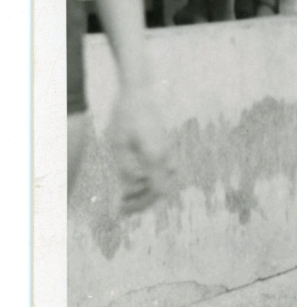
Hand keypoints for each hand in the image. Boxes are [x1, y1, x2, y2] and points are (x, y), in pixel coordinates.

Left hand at [109, 89, 174, 214]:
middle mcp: (167, 157)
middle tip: (122, 207)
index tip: (124, 209)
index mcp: (156, 157)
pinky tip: (134, 181)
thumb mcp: (118, 146)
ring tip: (126, 195)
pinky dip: (149, 181)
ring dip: (146, 192)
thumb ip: (126, 171)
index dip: (141, 204)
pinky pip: (162, 172)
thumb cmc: (126, 119)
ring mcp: (169, 153)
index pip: (157, 191)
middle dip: (142, 201)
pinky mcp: (166, 149)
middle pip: (161, 190)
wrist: (139, 96)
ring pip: (163, 182)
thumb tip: (128, 192)